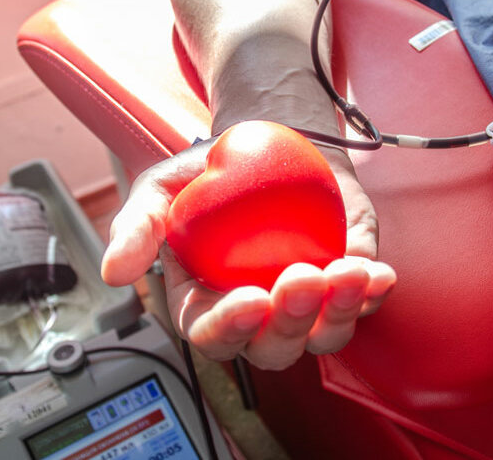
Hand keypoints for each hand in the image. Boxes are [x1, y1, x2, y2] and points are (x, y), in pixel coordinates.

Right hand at [101, 142, 395, 369]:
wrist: (268, 144)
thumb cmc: (208, 177)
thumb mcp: (160, 190)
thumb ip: (136, 227)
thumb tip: (114, 272)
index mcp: (208, 309)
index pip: (214, 336)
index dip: (231, 326)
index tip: (249, 299)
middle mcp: (260, 321)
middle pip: (274, 349)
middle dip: (291, 322)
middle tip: (301, 277)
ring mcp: (308, 309)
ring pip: (325, 336)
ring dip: (339, 313)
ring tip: (349, 274)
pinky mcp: (347, 288)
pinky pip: (365, 303)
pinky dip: (374, 292)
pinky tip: (378, 273)